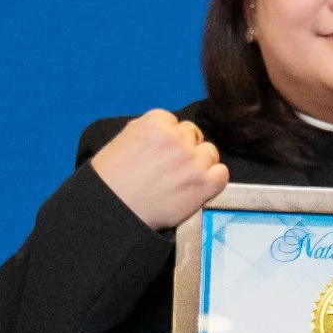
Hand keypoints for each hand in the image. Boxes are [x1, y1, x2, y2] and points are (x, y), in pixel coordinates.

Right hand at [89, 108, 229, 229]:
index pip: (173, 121)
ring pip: (209, 152)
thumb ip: (148, 131)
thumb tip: (166, 131)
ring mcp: (191, 160)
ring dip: (200, 163)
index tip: (162, 150)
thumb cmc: (110, 182)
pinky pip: (222, 172)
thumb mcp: (123, 141)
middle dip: (184, 148)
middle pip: (192, 134)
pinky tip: (200, 185)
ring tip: (183, 177)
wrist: (113, 210)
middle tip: (172, 166)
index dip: (169, 137)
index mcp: (153, 124)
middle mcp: (175, 138)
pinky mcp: (203, 183)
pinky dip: (214, 178)